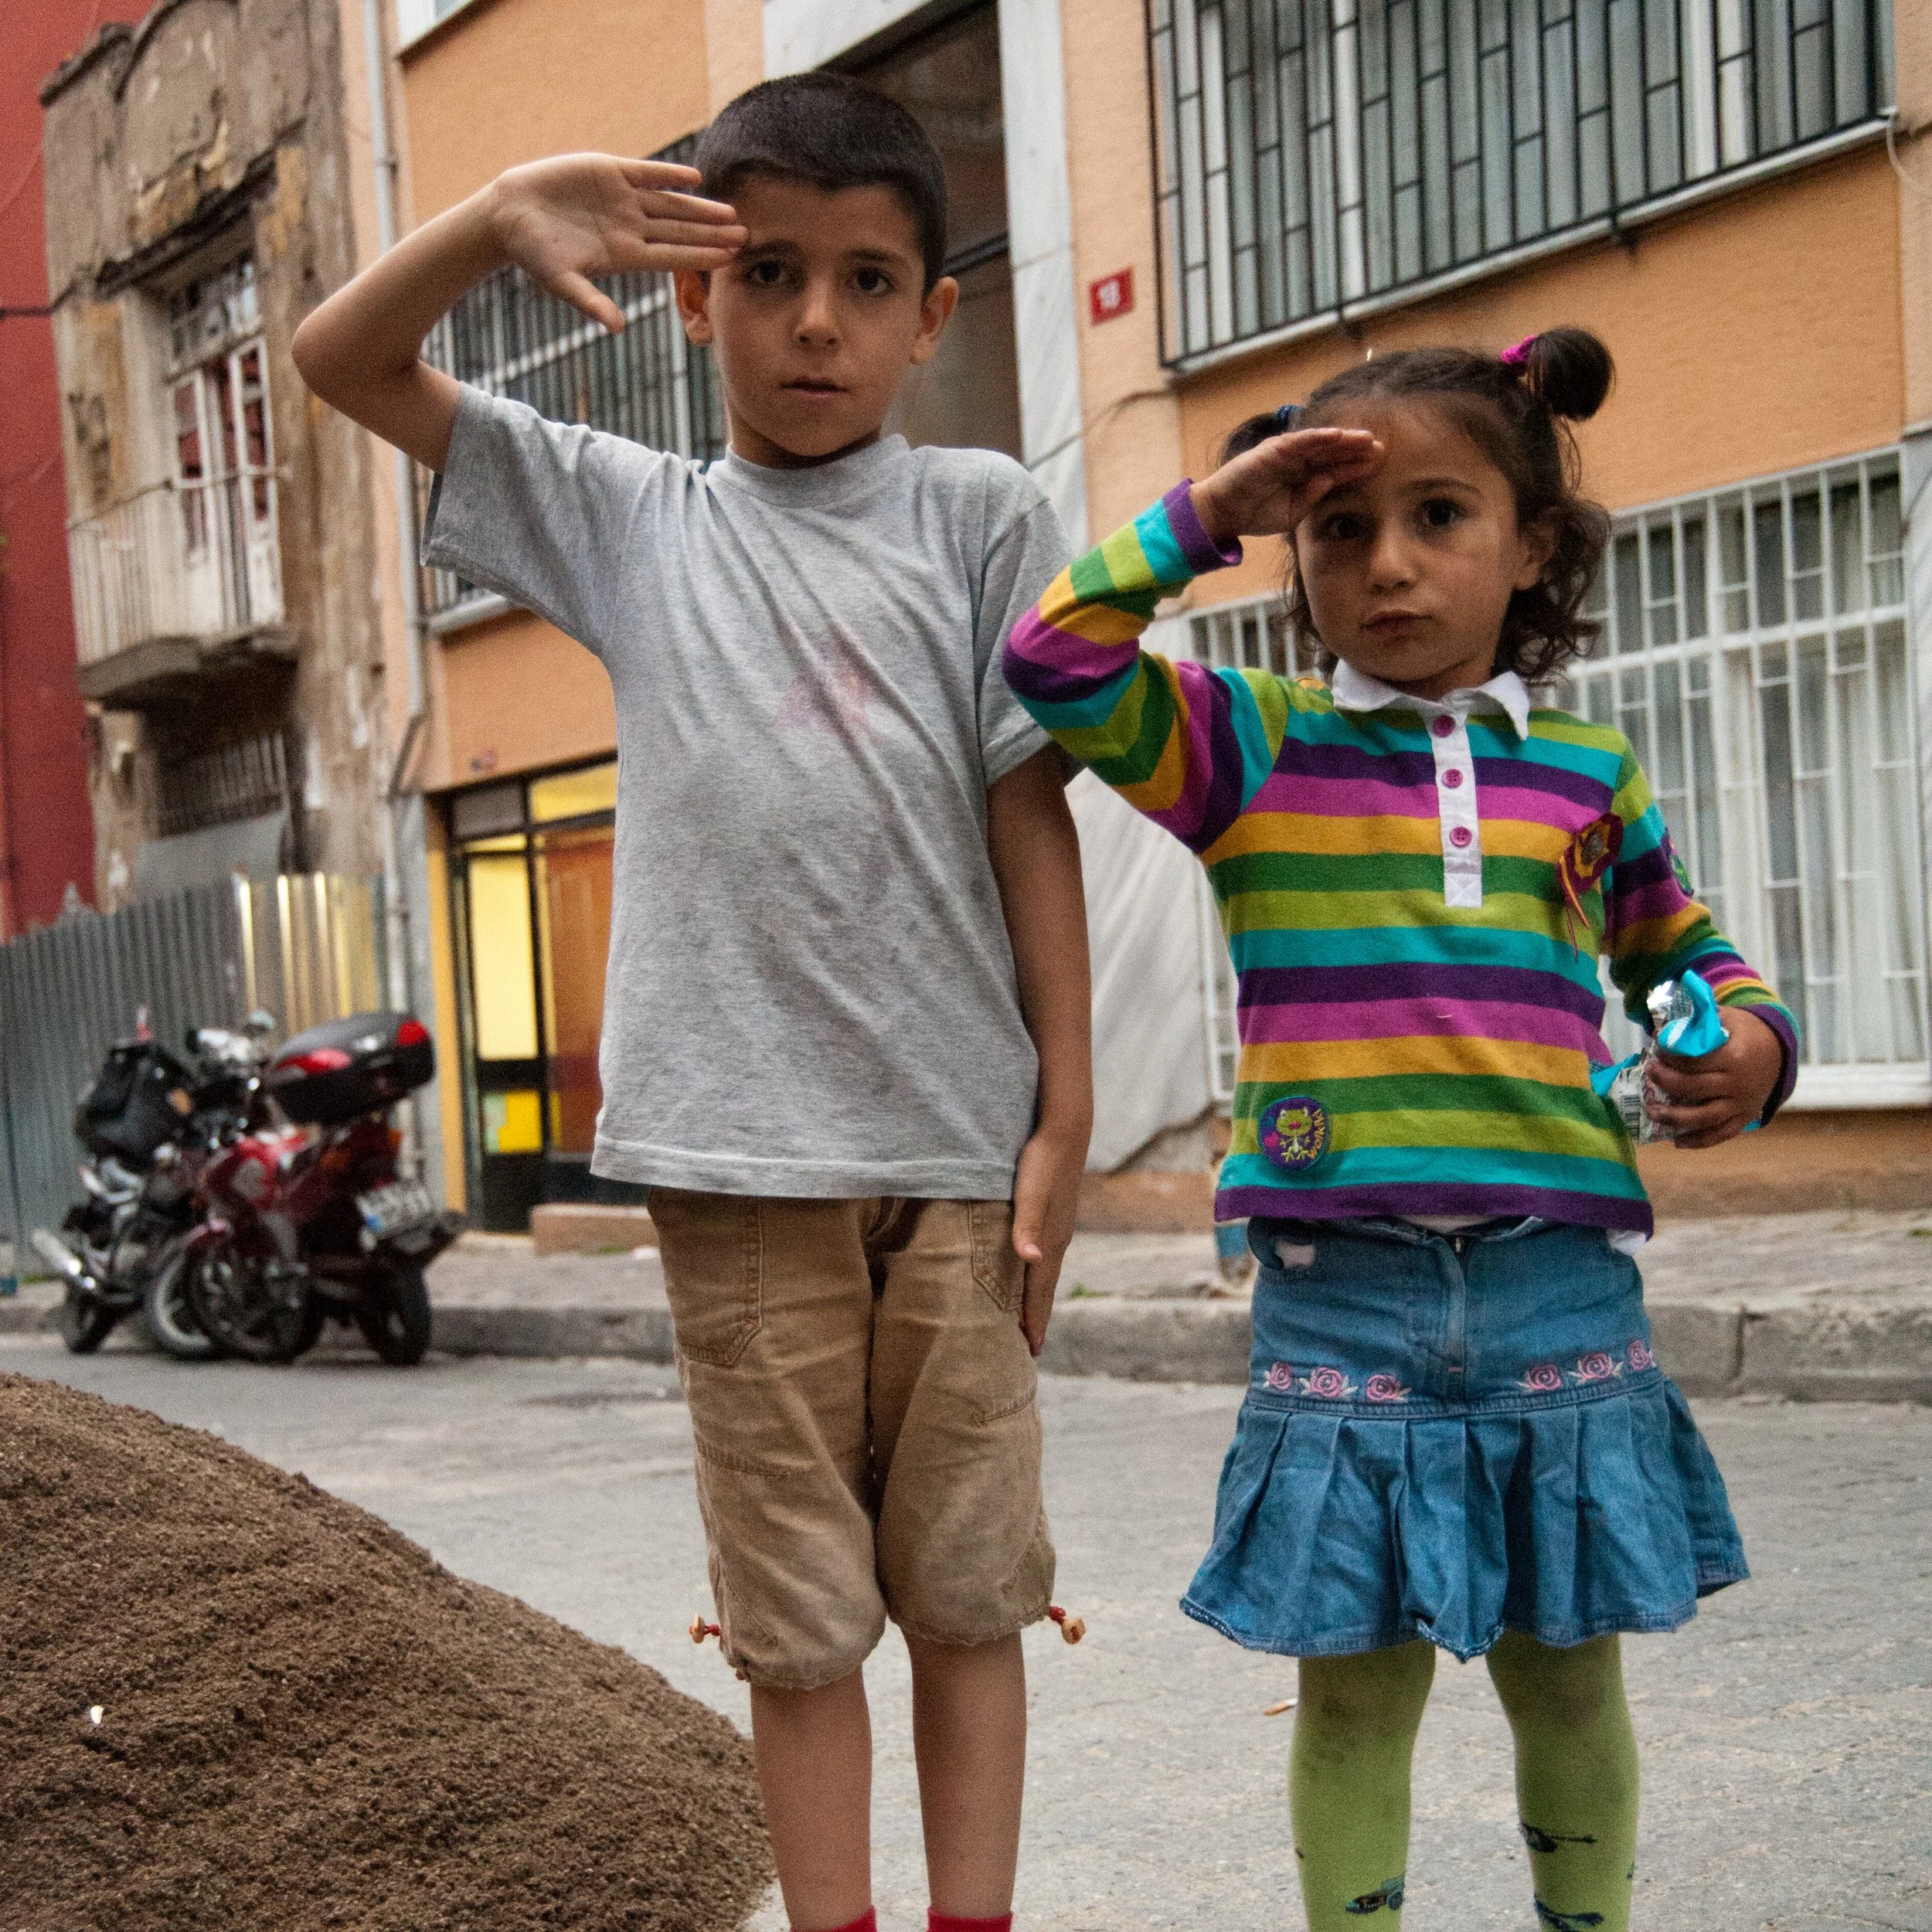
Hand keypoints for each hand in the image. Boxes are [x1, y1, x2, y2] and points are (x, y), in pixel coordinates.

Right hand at [487, 154, 745, 331]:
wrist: (510, 214)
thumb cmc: (533, 254)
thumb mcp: (561, 281)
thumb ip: (591, 302)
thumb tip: (618, 328)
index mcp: (624, 254)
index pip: (672, 256)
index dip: (701, 256)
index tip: (730, 259)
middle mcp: (630, 227)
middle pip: (680, 231)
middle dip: (712, 233)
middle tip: (746, 236)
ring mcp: (622, 199)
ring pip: (670, 203)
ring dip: (699, 207)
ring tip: (730, 212)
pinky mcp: (610, 171)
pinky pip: (647, 173)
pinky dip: (669, 175)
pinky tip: (695, 177)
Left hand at [1012, 1127, 1085, 1357]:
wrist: (1065, 1130)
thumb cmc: (1042, 1161)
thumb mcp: (1030, 1193)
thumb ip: (1027, 1226)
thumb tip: (1031, 1260)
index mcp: (1050, 1241)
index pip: (1039, 1291)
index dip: (1033, 1320)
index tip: (1030, 1350)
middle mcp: (1056, 1240)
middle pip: (1044, 1288)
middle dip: (1036, 1317)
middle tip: (1029, 1347)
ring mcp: (1056, 1227)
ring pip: (1044, 1272)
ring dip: (1036, 1297)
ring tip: (1028, 1317)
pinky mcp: (1053, 1214)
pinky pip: (1044, 1255)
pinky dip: (1036, 1273)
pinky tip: (1030, 1271)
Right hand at [1190, 426, 1382, 546]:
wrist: (1224, 513)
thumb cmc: (1256, 514)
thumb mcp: (1292, 513)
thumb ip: (1312, 497)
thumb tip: (1329, 480)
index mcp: (1305, 477)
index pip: (1337, 469)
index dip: (1357, 466)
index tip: (1379, 464)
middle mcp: (1299, 462)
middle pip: (1334, 452)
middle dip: (1357, 450)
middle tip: (1382, 448)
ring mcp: (1287, 454)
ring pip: (1321, 443)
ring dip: (1344, 440)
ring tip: (1366, 439)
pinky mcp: (1274, 450)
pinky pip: (1299, 440)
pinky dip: (1318, 436)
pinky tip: (1336, 435)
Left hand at [1647, 1006, 1785, 1147]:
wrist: (1779, 1050)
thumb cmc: (1745, 1032)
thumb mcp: (1726, 1017)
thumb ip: (1697, 1023)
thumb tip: (1661, 1030)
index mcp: (1733, 1057)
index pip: (1692, 1062)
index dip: (1669, 1058)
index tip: (1655, 1052)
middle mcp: (1737, 1084)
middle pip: (1693, 1089)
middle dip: (1665, 1083)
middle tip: (1649, 1074)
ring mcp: (1742, 1104)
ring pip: (1704, 1117)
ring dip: (1675, 1118)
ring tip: (1652, 1112)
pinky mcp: (1745, 1117)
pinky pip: (1722, 1134)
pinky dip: (1700, 1141)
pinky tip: (1677, 1142)